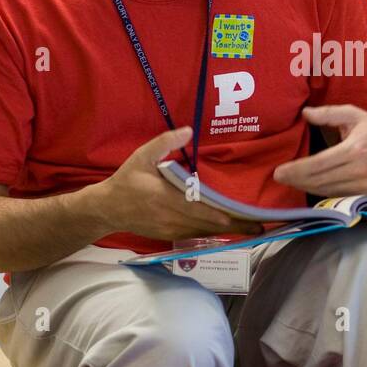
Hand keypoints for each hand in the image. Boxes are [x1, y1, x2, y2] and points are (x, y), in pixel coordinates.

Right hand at [95, 126, 262, 241]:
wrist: (107, 209)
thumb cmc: (126, 180)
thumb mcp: (142, 156)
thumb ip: (165, 142)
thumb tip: (188, 130)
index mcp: (166, 197)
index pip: (200, 208)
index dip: (222, 214)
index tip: (243, 216)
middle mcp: (171, 217)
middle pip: (208, 224)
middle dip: (235, 226)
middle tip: (259, 227)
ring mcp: (171, 229)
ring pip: (204, 232)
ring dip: (227, 232)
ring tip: (251, 230)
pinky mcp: (169, 236)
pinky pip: (195, 236)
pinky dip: (213, 234)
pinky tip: (228, 231)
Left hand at [272, 104, 366, 195]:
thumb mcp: (352, 114)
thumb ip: (328, 113)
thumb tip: (305, 113)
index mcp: (356, 150)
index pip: (320, 164)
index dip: (297, 169)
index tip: (279, 171)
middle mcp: (360, 171)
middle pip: (320, 180)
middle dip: (296, 179)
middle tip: (277, 176)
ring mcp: (363, 185)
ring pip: (326, 190)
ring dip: (304, 186)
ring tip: (288, 180)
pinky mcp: (364, 193)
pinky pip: (335, 195)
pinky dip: (318, 191)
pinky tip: (305, 184)